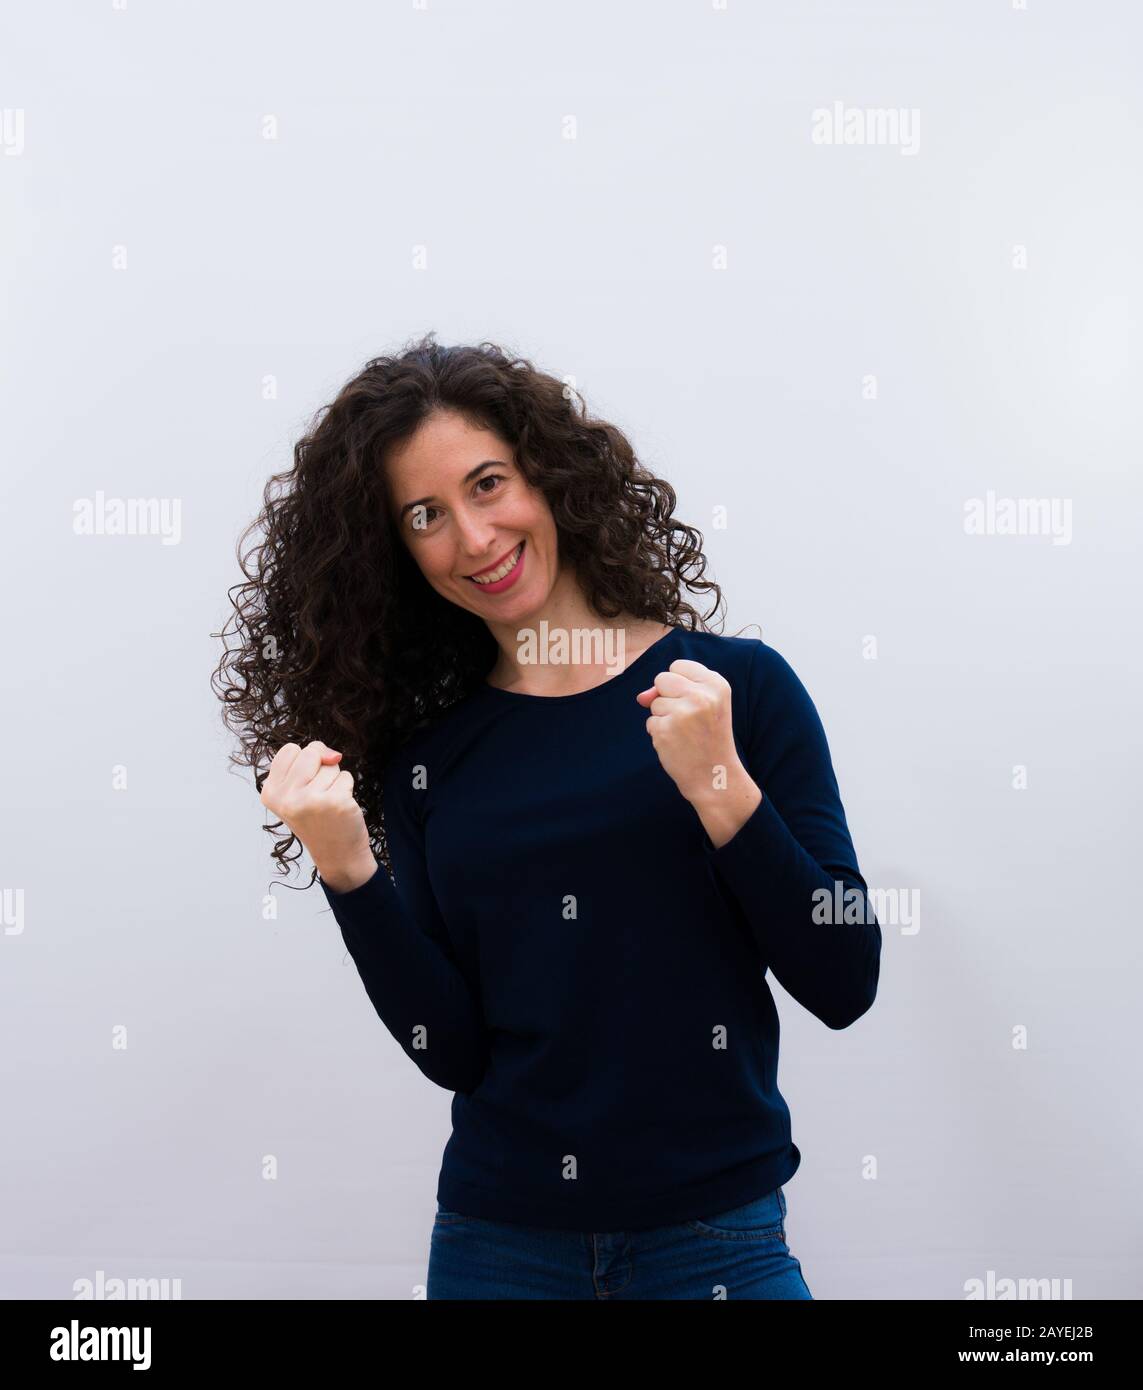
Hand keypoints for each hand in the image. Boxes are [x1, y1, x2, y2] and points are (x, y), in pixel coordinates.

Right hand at [259, 740, 377, 891]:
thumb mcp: (297, 791)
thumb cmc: (318, 818)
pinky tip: (339, 808)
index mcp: (270, 793)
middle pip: (310, 752)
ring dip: (334, 780)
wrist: (337, 854)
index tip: (305, 783)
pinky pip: (346, 776)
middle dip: (321, 766)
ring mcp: (310, 800)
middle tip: (319, 793)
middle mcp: (286, 798)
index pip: (289, 750)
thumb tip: (333, 756)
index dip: (304, 761)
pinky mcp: (335, 802)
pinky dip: (347, 788)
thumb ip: (306, 763)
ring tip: (328, 803)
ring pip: (330, 765)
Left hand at [635, 659, 761, 847]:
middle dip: (666, 697)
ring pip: (654, 703)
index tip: (693, 701)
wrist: (715, 776)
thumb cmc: (709, 738)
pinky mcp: (665, 730)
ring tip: (685, 734)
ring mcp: (682, 713)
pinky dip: (660, 733)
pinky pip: (651, 722)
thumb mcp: (705, 706)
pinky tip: (677, 744)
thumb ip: (674, 691)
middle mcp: (701, 695)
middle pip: (662, 679)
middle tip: (687, 719)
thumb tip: (641, 697)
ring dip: (664, 718)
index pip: (678, 665)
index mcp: (716, 684)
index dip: (678, 684)